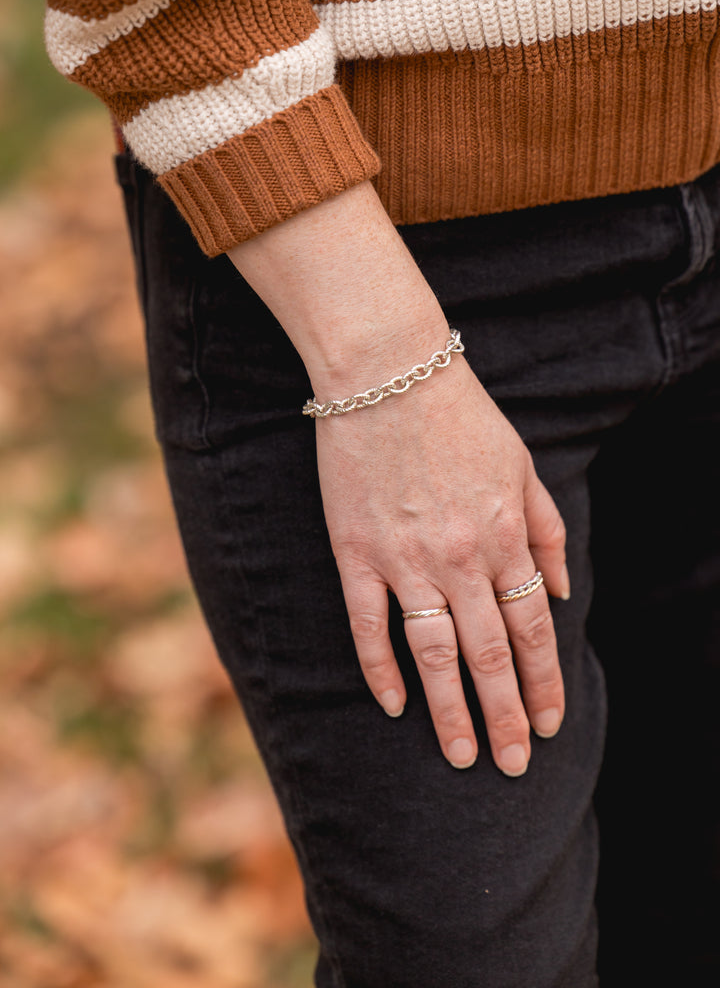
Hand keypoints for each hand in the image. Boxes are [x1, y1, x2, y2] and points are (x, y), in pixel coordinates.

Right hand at [315, 353, 567, 774]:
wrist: (386, 372)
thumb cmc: (459, 414)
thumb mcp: (522, 464)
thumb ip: (546, 530)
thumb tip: (561, 590)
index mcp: (504, 535)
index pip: (532, 627)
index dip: (545, 681)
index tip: (551, 724)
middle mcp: (460, 557)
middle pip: (490, 654)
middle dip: (507, 715)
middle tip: (514, 764)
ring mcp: (404, 559)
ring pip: (436, 652)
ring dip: (451, 711)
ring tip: (463, 755)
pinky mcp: (355, 552)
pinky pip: (369, 624)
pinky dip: (382, 669)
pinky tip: (396, 705)